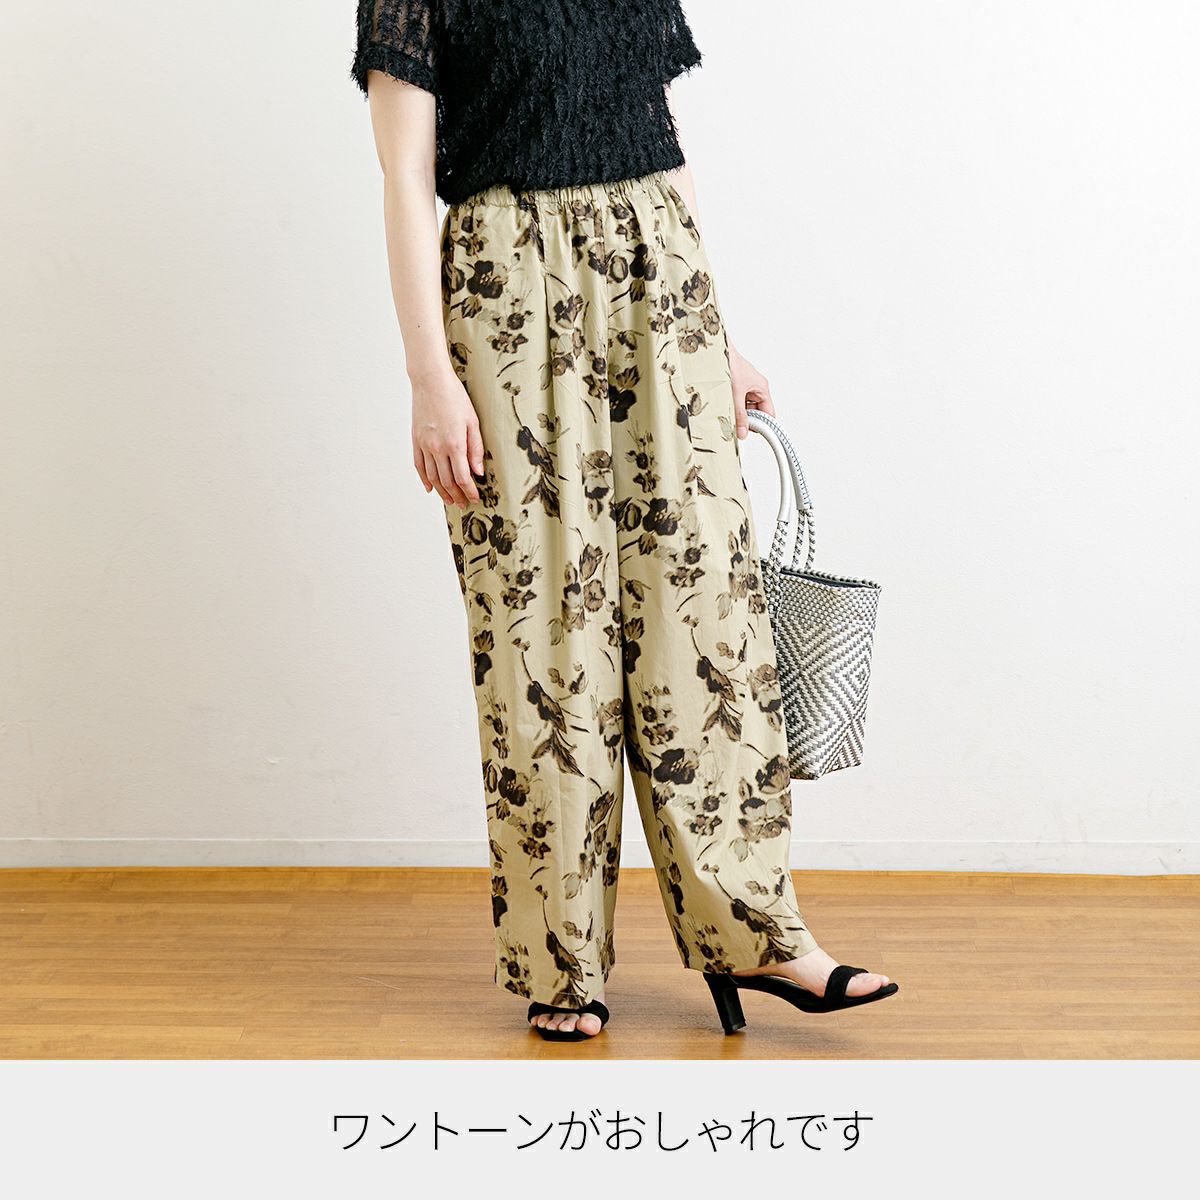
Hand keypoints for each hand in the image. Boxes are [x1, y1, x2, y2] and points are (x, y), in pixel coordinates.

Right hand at [410, 364, 484, 507]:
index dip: (469, 491)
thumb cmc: (454, 398)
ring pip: (433, 477)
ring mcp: (424, 445)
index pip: (462, 477)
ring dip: (442, 492)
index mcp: (455, 444)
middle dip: (457, 495)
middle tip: (464, 504)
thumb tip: (478, 471)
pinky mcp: (416, 440)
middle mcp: (438, 448)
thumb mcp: (473, 421)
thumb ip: (476, 448)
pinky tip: (430, 488)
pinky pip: (419, 466)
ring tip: (450, 500)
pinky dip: (424, 479)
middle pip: (447, 481)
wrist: (430, 382)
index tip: (475, 498)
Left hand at [728, 342, 775, 437]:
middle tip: (738, 427)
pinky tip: (724, 408)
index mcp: (762, 388)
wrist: (715, 349)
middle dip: (748, 420)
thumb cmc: (729, 362)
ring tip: (729, 415)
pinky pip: (737, 401)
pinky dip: (732, 407)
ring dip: (738, 413)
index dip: (764, 426)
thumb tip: (743, 432)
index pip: (769, 413)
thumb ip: (739, 415)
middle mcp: (755, 387)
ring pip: (745, 407)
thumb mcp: (735, 394)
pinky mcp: (735, 385)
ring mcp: (745, 386)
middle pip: (756, 412)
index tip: (755, 435)